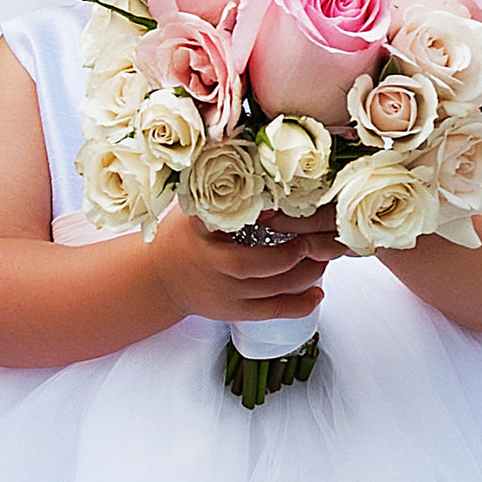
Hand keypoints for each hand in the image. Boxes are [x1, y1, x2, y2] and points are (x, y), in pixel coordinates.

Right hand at [145, 208, 338, 320]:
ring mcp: (222, 292)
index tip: (275, 209)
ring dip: (303, 275)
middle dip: (287, 255)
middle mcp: (210, 264)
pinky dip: (298, 306)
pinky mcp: (233, 311)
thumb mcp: (193, 209)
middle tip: (309, 240)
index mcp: (199, 232)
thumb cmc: (181, 239)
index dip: (250, 217)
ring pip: (268, 290)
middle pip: (250, 265)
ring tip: (322, 259)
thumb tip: (260, 169)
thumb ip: (222, 194)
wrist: (159, 279)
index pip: (222, 221)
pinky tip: (317, 293)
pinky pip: (270, 312)